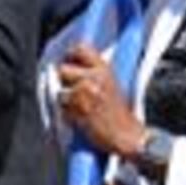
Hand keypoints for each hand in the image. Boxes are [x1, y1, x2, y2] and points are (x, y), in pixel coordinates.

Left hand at [51, 45, 149, 160]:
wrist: (126, 135)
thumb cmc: (119, 113)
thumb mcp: (111, 83)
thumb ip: (93, 72)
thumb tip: (69, 63)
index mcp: (104, 69)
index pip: (80, 48)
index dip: (70, 55)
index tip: (68, 61)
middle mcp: (94, 78)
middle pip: (63, 69)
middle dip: (64, 81)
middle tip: (74, 91)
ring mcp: (84, 94)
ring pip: (59, 91)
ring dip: (65, 101)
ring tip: (81, 108)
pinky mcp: (77, 110)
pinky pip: (61, 108)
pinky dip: (66, 114)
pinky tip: (80, 118)